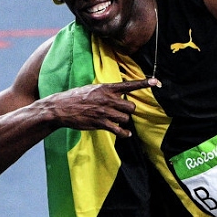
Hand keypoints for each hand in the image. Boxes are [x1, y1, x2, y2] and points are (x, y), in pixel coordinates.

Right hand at [45, 78, 159, 137]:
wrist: (61, 108)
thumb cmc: (76, 97)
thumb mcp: (92, 88)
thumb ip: (107, 91)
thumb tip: (118, 93)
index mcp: (106, 88)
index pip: (128, 85)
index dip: (143, 83)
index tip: (156, 82)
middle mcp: (107, 99)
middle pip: (130, 106)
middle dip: (128, 110)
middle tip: (120, 111)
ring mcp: (104, 111)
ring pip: (126, 118)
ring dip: (123, 121)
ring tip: (116, 120)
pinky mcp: (100, 123)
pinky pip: (119, 130)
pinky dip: (124, 133)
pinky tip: (125, 134)